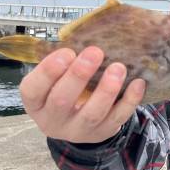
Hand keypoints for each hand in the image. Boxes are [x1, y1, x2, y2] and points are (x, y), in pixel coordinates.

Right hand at [19, 46, 145, 142]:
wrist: (79, 122)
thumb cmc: (66, 90)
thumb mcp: (56, 79)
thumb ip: (65, 63)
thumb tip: (85, 36)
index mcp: (36, 103)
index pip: (32, 90)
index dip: (48, 71)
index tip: (67, 51)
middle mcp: (53, 120)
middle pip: (62, 101)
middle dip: (79, 75)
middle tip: (95, 52)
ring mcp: (78, 130)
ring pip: (92, 113)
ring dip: (106, 90)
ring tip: (118, 67)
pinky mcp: (102, 133)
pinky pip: (118, 118)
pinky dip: (129, 100)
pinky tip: (138, 83)